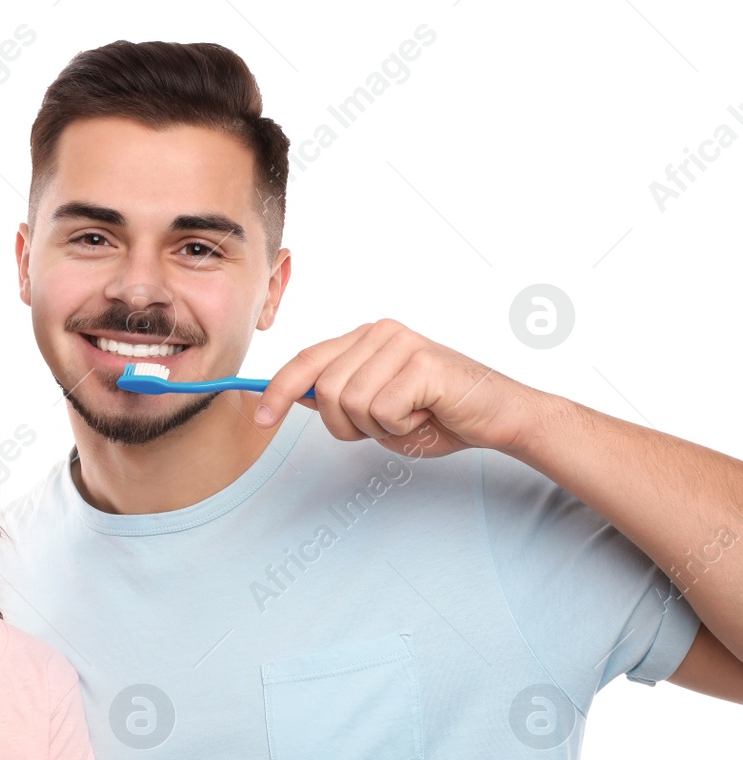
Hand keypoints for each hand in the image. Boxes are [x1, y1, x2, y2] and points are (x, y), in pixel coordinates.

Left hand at [255, 319, 543, 458]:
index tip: (260, 418)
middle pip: (323, 390)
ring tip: (410, 416)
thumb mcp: (376, 408)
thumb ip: (339, 397)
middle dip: (347, 424)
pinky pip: (382, 410)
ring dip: (378, 427)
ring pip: (351, 403)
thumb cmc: (438, 414)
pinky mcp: (422, 362)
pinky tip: (426, 414)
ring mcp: (402, 343)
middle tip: (385, 425)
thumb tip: (290, 397)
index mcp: (366, 338)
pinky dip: (402, 426)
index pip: (306, 360)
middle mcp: (380, 332)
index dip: (277, 391)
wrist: (498, 416)